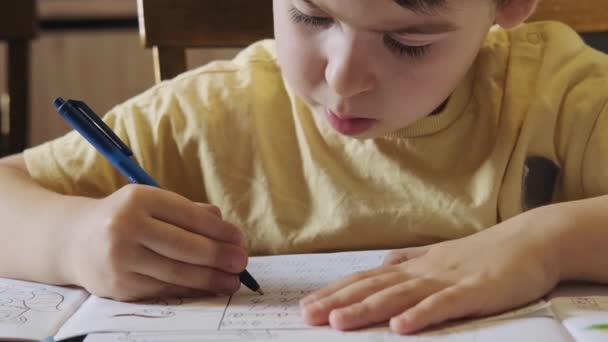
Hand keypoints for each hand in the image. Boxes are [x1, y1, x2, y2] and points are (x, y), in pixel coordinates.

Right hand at [64, 184, 246, 300]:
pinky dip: (190, 289)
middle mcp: (125, 227)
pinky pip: (163, 288)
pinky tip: (208, 288)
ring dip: (210, 278)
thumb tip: (225, 226)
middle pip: (184, 246)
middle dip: (218, 256)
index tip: (238, 238)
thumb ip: (188, 211)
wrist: (74, 240)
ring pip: (176, 271)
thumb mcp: (151, 203)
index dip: (218, 229)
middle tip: (242, 262)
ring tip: (232, 280)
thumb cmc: (125, 218)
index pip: (188, 215)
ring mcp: (120, 258)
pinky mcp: (119, 285)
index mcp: (138, 199)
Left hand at [300, 209, 561, 333]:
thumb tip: (384, 263)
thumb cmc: (484, 252)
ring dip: (368, 308)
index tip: (308, 305)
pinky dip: (420, 314)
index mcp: (414, 265)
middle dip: (339, 301)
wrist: (529, 240)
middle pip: (374, 286)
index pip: (367, 278)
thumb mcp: (440, 256)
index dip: (336, 291)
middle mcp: (423, 271)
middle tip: (308, 315)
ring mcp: (447, 279)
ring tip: (339, 322)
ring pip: (400, 294)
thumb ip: (410, 260)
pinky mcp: (474, 291)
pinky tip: (400, 326)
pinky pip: (444, 304)